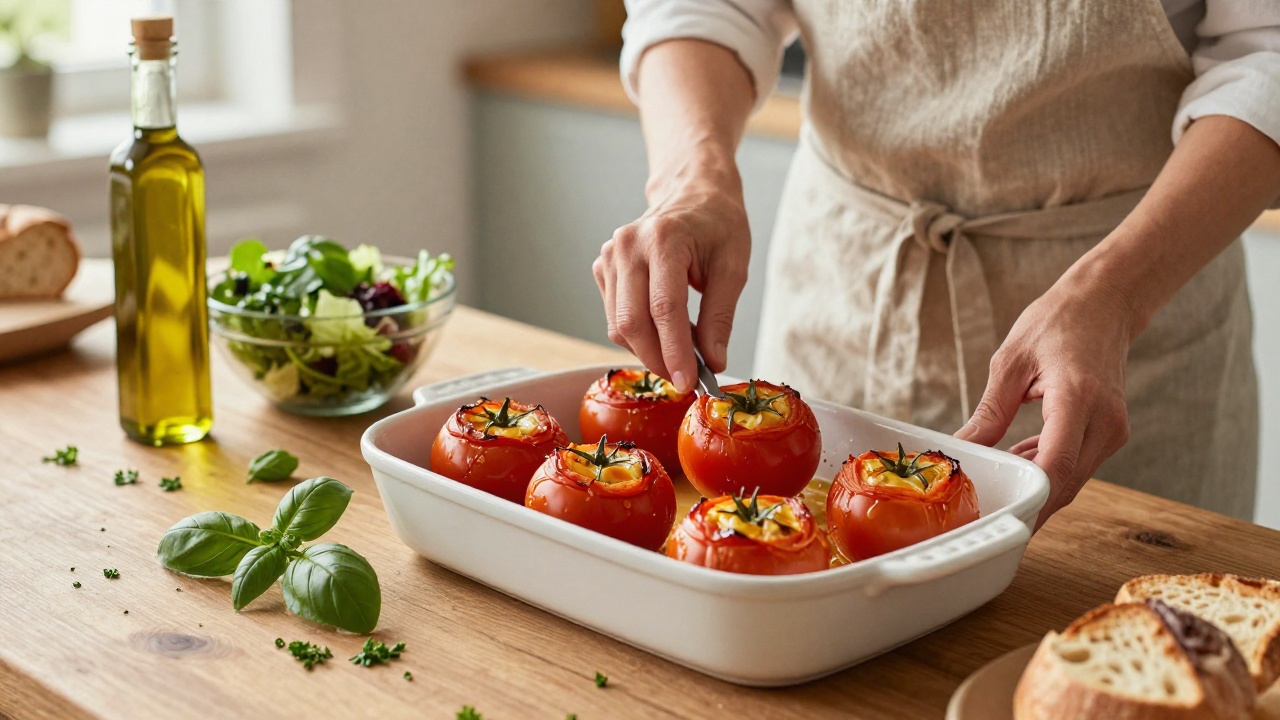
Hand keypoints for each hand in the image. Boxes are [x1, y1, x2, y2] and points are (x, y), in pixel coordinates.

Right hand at [593, 172, 750, 391]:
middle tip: (686, 379)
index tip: (689, 383)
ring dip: (649, 350)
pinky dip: (639, 335)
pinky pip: (615, 317)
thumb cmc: (717, 224)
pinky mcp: (602, 268)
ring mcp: (609, 256)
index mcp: (664, 239)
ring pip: (619, 326)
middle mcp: (627, 246)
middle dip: (659, 359)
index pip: (664, 309)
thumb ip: (720, 317)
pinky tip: (665, 330)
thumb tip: (713, 362)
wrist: (692, 192)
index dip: (675, 352)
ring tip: (683, 349)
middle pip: (632, 322)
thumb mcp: (734, 267)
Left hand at [955, 272, 1138, 528]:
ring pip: (1071, 480)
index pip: (1056, 465)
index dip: (1029, 499)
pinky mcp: (1110, 432)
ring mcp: (1113, 430)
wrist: (1105, 304)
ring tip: (995, 482)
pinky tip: (1018, 458)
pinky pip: (1076, 465)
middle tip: (983, 515)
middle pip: (1064, 483)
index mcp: (1077, 397)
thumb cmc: (1057, 323)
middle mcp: (1104, 420)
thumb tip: (963, 449)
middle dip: (1026, 504)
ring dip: (1034, 486)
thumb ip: (990, 412)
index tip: (998, 517)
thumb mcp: (1011, 362)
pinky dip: (1046, 469)